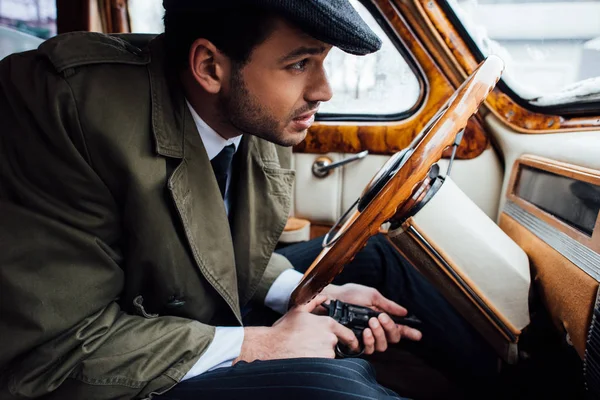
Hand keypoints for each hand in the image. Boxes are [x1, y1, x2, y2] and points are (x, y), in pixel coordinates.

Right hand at [234, 294, 359, 363]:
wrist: (271, 348)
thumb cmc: (283, 330)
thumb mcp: (298, 311)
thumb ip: (314, 301)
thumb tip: (325, 297)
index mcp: (327, 323)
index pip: (348, 333)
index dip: (350, 340)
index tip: (351, 344)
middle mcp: (330, 338)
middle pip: (336, 345)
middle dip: (328, 346)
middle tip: (312, 346)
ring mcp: (326, 353)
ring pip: (330, 356)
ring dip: (322, 355)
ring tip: (306, 352)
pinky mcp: (321, 365)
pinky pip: (324, 365)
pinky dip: (318, 364)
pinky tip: (306, 359)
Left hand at [321, 283, 421, 354]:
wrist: (332, 298)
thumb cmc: (350, 295)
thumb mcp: (372, 296)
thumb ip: (388, 305)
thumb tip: (404, 312)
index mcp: (381, 318)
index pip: (399, 328)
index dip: (409, 332)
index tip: (418, 334)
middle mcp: (375, 330)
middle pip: (393, 339)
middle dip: (390, 329)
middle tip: (381, 317)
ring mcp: (365, 338)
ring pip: (382, 346)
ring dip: (379, 334)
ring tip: (371, 322)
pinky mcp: (355, 343)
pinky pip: (368, 350)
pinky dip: (369, 341)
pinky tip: (365, 332)